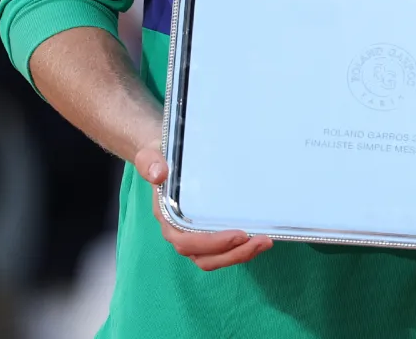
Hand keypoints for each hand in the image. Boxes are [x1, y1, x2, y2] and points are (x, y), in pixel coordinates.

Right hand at [134, 144, 272, 270]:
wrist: (160, 159)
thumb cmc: (158, 160)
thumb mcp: (150, 156)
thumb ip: (149, 163)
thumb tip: (159, 174)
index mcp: (167, 218)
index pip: (187, 242)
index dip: (213, 243)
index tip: (239, 234)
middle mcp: (178, 233)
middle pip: (204, 257)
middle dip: (234, 254)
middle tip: (262, 242)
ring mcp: (192, 236)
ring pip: (214, 258)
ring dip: (241, 254)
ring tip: (266, 243)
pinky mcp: (205, 233)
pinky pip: (221, 250)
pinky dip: (240, 249)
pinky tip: (259, 238)